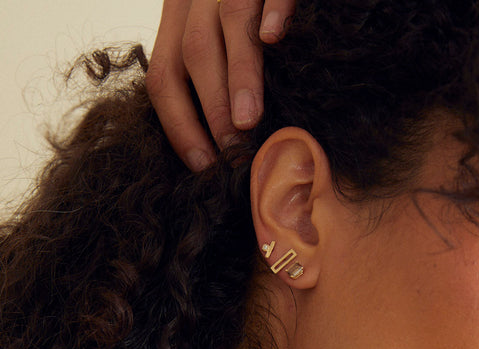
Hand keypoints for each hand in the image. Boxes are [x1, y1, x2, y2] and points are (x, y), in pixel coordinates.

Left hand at [146, 0, 294, 171]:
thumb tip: (222, 145)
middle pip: (193, 54)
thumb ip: (212, 77)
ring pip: (228, 23)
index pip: (163, 76)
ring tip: (248, 123)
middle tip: (232, 152)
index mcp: (178, 19)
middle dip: (210, 110)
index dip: (177, 123)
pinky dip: (272, 10)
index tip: (202, 164)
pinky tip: (275, 38)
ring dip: (238, 76)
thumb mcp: (213, 37)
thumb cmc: (250, 13)